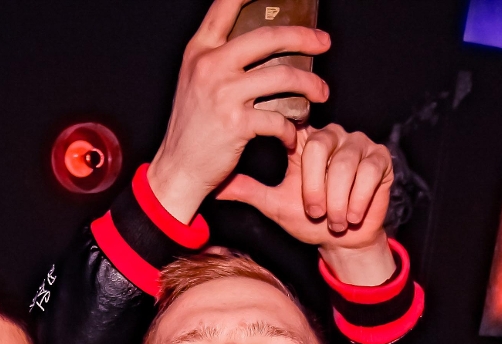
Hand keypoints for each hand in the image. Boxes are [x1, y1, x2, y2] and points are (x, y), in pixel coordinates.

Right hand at [149, 0, 330, 222]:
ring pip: (283, 76)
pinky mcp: (236, 123)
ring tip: (321, 93)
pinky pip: (278, 119)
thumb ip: (220, 59)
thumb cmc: (192, 128)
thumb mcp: (195, 82)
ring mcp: (223, 93)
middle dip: (304, 37)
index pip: (225, 6)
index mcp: (199, 51)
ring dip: (310, 85)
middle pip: (268, 37)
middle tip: (324, 43)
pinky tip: (291, 136)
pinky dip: (291, 129)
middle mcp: (210, 66)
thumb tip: (265, 44)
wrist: (178, 170)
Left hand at [219, 121, 397, 284]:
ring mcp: (358, 144)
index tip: (285, 159)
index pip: (296, 123)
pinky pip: (368, 173)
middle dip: (315, 187)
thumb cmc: (310, 219)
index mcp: (305, 140)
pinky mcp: (380, 158)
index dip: (290, 136)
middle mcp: (333, 135)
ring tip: (333, 220)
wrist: (343, 241)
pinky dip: (358, 200)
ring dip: (337, 200)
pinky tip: (352, 216)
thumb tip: (213, 187)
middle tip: (314, 212)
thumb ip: (248, 190)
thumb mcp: (274, 204)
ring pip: (344, 164)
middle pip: (320, 147)